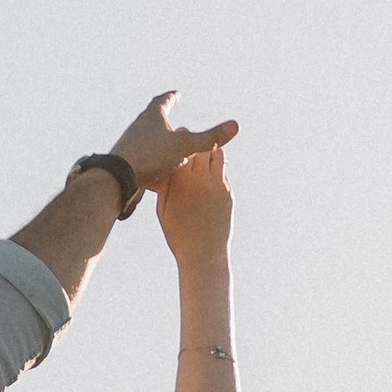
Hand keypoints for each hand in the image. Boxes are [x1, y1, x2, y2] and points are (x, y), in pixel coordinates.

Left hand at [110, 89, 237, 193]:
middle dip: (162, 116)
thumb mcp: (185, 146)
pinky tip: (155, 165)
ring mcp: (130, 144)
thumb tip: (236, 125)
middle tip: (169, 113)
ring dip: (157, 138)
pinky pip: (142, 156)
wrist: (117, 178)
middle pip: (151, 117)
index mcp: (152, 117)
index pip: (163, 101)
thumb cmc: (151, 156)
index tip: (176, 94)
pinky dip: (152, 157)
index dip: (171, 98)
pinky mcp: (126, 161)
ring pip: (146, 137)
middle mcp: (138, 127)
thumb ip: (209, 138)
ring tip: (165, 142)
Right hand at [157, 140, 232, 262]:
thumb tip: (165, 165)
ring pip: (216, 155)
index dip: (179, 141)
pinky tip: (209, 170)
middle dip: (195, 143)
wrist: (203, 254)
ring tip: (202, 151)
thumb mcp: (163, 209)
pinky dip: (216, 167)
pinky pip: (223, 172)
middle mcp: (200, 180)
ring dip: (209, 152)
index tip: (177, 136)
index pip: (181, 150)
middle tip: (189, 139)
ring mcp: (217, 186)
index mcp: (180, 183)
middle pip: (200, 149)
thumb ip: (165, 184)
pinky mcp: (228, 193)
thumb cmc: (177, 233)